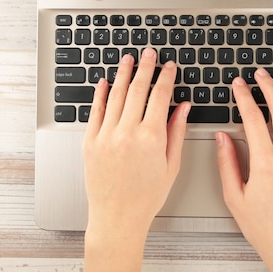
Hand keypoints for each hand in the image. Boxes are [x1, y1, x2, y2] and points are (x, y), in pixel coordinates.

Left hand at [83, 48, 189, 237]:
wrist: (117, 217)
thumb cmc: (146, 197)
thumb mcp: (171, 166)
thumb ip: (176, 132)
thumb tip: (183, 107)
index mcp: (151, 138)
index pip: (160, 96)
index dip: (166, 77)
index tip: (169, 67)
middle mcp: (127, 132)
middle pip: (137, 89)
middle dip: (146, 68)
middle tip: (149, 53)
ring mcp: (106, 135)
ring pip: (115, 95)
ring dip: (123, 74)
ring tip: (128, 59)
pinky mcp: (90, 142)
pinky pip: (95, 111)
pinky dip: (100, 94)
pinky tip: (104, 82)